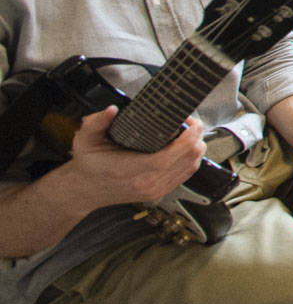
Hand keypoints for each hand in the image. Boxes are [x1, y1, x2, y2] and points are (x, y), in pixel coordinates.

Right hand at [68, 109, 205, 205]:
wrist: (84, 190)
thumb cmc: (88, 165)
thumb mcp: (85, 139)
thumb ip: (96, 123)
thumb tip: (111, 110)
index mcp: (128, 169)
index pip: (168, 157)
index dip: (187, 139)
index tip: (191, 123)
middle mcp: (145, 182)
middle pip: (187, 161)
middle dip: (196, 138)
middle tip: (191, 122)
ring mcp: (154, 190)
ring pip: (191, 168)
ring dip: (196, 148)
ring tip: (190, 132)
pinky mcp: (159, 192)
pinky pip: (186, 175)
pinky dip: (192, 159)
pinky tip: (187, 147)